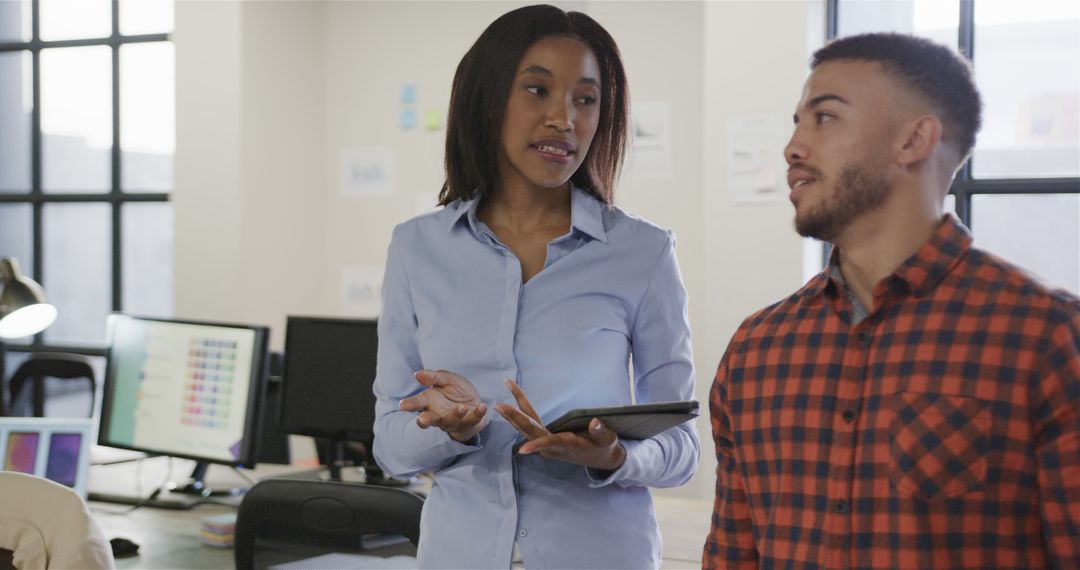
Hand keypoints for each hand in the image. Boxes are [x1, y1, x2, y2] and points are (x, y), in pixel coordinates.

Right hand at [399, 369, 488, 442]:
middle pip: (429, 420)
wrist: (474, 401)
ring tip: (461, 407)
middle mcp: (437, 415)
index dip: (409, 405)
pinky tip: (482, 406)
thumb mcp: (446, 378)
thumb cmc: (455, 390)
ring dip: (455, 415)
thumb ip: (433, 377)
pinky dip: (477, 413)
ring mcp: (452, 421)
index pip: (417, 404)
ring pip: (450, 421)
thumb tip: (417, 374)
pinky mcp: (468, 424)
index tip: (403, 405)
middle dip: (425, 420)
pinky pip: (472, 420)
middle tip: (423, 419)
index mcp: (429, 402)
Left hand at [494, 380, 625, 470]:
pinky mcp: (545, 437)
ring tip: (498, 402)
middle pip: (530, 431)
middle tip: (499, 406)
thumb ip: (601, 432)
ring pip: (526, 427)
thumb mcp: (607, 440)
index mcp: (567, 445)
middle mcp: (552, 446)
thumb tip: (596, 422)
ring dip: (512, 414)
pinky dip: (520, 412)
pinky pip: (530, 423)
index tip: (523, 450)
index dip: (537, 446)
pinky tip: (511, 402)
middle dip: (515, 418)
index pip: (550, 444)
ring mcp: (547, 442)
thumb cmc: (604, 448)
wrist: (600, 458)